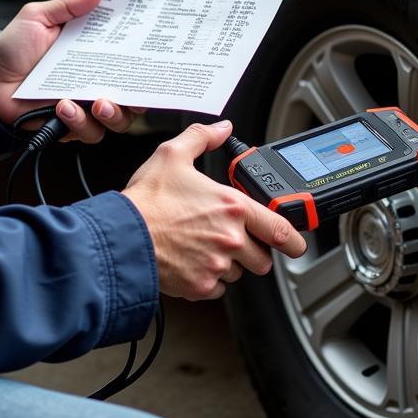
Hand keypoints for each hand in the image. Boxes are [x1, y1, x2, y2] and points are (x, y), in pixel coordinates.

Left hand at [0, 0, 142, 140]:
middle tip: (127, 89)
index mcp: (92, 51)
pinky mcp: (71, 125)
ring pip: (118, 119)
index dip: (142, 52)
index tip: (149, 46)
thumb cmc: (14, 50)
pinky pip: (88, 131)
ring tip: (98, 103)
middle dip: (138, 95)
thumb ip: (67, 6)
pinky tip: (64, 107)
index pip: (127, 53)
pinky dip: (79, 122)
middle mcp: (95, 80)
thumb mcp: (37, 17)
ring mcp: (85, 105)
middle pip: (133, 93)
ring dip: (113, 113)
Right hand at [122, 120, 306, 300]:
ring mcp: (217, 266)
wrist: (123, 236)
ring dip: (229, 263)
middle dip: (252, 250)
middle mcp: (231, 239)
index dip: (294, 240)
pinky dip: (208, 278)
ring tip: (203, 246)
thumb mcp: (173, 154)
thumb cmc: (146, 200)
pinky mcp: (201, 286)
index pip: (282, 231)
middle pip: (263, 258)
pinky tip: (190, 260)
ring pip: (238, 273)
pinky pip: (216, 288)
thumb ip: (202, 138)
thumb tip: (222, 129)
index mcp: (232, 207)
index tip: (295, 242)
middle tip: (231, 238)